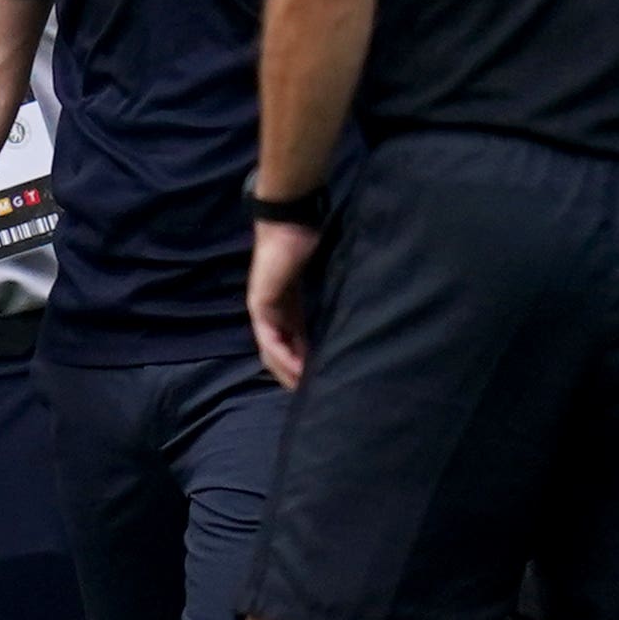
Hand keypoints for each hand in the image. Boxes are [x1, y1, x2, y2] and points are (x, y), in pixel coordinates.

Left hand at [247, 218, 321, 386]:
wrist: (292, 222)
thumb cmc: (311, 244)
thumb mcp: (325, 281)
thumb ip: (331, 301)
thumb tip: (357, 320)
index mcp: (289, 309)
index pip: (294, 346)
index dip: (306, 366)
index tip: (325, 383)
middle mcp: (273, 313)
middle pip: (279, 355)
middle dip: (295, 377)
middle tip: (317, 397)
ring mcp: (264, 310)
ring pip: (272, 352)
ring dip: (288, 373)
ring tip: (307, 390)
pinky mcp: (261, 305)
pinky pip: (269, 338)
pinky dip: (283, 356)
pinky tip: (298, 370)